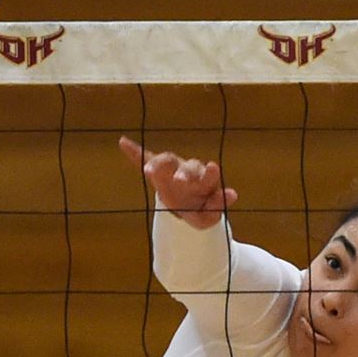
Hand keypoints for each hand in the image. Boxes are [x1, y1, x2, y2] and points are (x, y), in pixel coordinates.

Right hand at [119, 136, 237, 229]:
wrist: (183, 206)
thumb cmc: (199, 208)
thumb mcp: (208, 214)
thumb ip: (218, 205)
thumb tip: (234, 193)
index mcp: (204, 180)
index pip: (208, 175)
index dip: (211, 173)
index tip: (214, 167)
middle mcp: (188, 170)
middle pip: (187, 167)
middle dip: (184, 174)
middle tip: (180, 181)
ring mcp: (171, 169)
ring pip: (166, 162)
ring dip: (157, 165)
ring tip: (148, 170)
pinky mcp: (155, 171)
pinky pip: (143, 159)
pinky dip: (134, 152)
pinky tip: (123, 142)